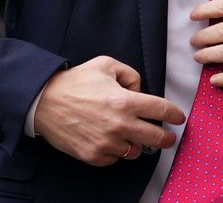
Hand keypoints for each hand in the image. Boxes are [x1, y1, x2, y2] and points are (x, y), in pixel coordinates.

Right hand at [33, 56, 185, 165]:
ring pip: (135, 151)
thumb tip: (140, 91)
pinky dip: (116, 151)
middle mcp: (119, 125)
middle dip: (166, 138)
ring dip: (136, 144)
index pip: (161, 110)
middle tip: (167, 137)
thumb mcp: (106, 64)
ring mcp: (106, 143)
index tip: (178, 117)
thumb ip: (130, 75)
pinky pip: (115, 159)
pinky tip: (109, 140)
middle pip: (156, 138)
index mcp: (125, 101)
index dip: (174, 114)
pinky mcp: (94, 156)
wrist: (44, 102)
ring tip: (130, 136)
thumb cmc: (76, 81)